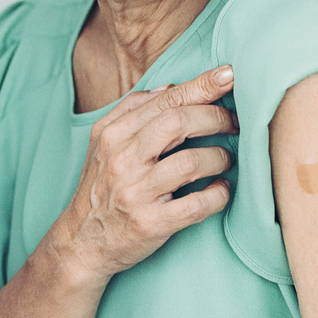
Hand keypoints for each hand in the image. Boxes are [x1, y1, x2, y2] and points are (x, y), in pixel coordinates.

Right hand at [49, 66, 237, 286]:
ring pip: (190, 163)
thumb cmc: (101, 188)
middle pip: (177, 123)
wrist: (82, 241)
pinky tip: (221, 189)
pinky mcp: (151, 223)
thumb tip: (170, 88)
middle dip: (215, 118)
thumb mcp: (103, 144)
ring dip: (218, 158)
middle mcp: (121, 160)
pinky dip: (218, 195)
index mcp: (112, 135)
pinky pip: (197, 205)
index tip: (229, 75)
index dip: (201, 86)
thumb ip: (132, 111)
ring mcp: (135, 193)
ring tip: (224, 160)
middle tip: (235, 123)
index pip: (163, 101)